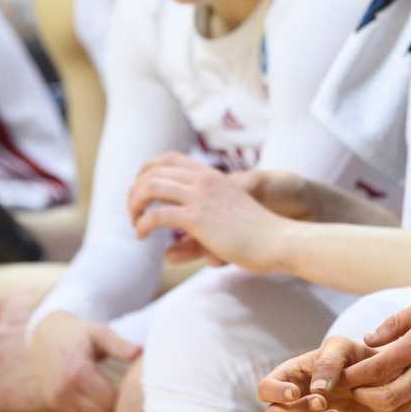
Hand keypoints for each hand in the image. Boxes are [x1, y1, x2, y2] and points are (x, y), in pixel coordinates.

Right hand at [30, 311, 139, 411]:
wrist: (44, 335)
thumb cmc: (77, 332)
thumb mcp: (99, 332)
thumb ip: (119, 344)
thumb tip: (140, 353)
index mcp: (77, 373)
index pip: (110, 399)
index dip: (129, 399)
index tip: (143, 392)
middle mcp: (64, 391)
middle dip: (122, 411)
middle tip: (139, 403)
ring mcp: (57, 401)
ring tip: (127, 407)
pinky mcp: (54, 406)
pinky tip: (112, 410)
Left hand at [127, 152, 290, 269]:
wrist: (276, 239)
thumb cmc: (257, 234)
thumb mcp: (228, 218)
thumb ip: (201, 223)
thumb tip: (170, 252)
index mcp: (212, 175)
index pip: (168, 159)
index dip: (147, 171)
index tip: (141, 191)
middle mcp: (204, 180)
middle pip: (153, 171)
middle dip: (135, 190)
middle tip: (134, 212)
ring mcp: (200, 197)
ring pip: (150, 188)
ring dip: (135, 205)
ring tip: (136, 224)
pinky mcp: (197, 218)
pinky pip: (156, 215)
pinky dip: (143, 224)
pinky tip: (143, 236)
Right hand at [258, 337, 383, 411]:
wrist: (384, 382)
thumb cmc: (358, 359)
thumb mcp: (344, 348)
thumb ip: (328, 361)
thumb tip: (315, 389)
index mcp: (291, 377)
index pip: (265, 388)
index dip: (274, 392)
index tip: (295, 392)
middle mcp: (293, 402)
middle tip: (322, 403)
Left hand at [341, 290, 410, 411]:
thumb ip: (398, 322)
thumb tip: (370, 340)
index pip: (377, 368)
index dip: (355, 374)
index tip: (346, 373)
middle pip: (387, 399)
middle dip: (365, 397)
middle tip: (356, 390)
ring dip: (385, 409)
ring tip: (377, 396)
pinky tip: (403, 401)